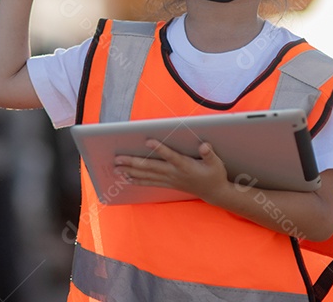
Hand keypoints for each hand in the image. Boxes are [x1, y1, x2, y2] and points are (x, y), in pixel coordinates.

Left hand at [114, 140, 229, 201]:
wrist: (214, 193)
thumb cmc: (214, 174)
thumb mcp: (216, 163)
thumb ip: (209, 154)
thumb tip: (204, 146)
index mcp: (185, 166)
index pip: (170, 156)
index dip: (159, 148)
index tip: (147, 140)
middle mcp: (174, 173)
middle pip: (151, 167)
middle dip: (133, 162)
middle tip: (118, 158)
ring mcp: (169, 179)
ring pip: (147, 175)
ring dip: (131, 171)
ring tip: (116, 168)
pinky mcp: (168, 183)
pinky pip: (150, 182)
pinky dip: (138, 180)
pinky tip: (126, 178)